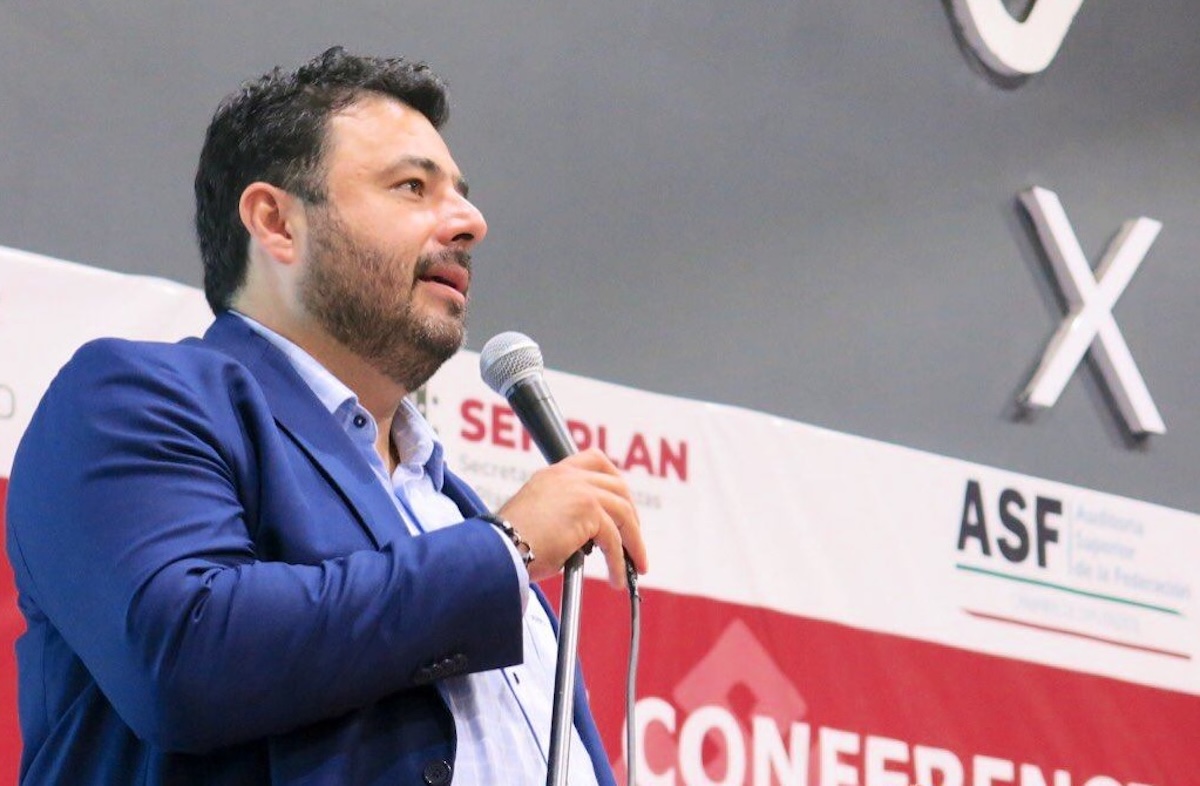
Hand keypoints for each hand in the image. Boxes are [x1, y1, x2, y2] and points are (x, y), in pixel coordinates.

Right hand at [497, 448, 648, 587]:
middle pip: (617, 486)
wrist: (498, 551)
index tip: (624, 500)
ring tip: (634, 567)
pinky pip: (614, 538)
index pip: (594, 460)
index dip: (614, 479)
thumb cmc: (509, 545)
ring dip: (633, 542)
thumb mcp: (539, 519)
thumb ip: (564, 515)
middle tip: (633, 540)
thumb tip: (589, 538)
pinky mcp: (587, 510)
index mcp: (553, 474)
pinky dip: (619, 561)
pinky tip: (617, 578)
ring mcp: (579, 490)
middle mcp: (567, 476)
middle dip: (631, 515)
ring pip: (622, 513)